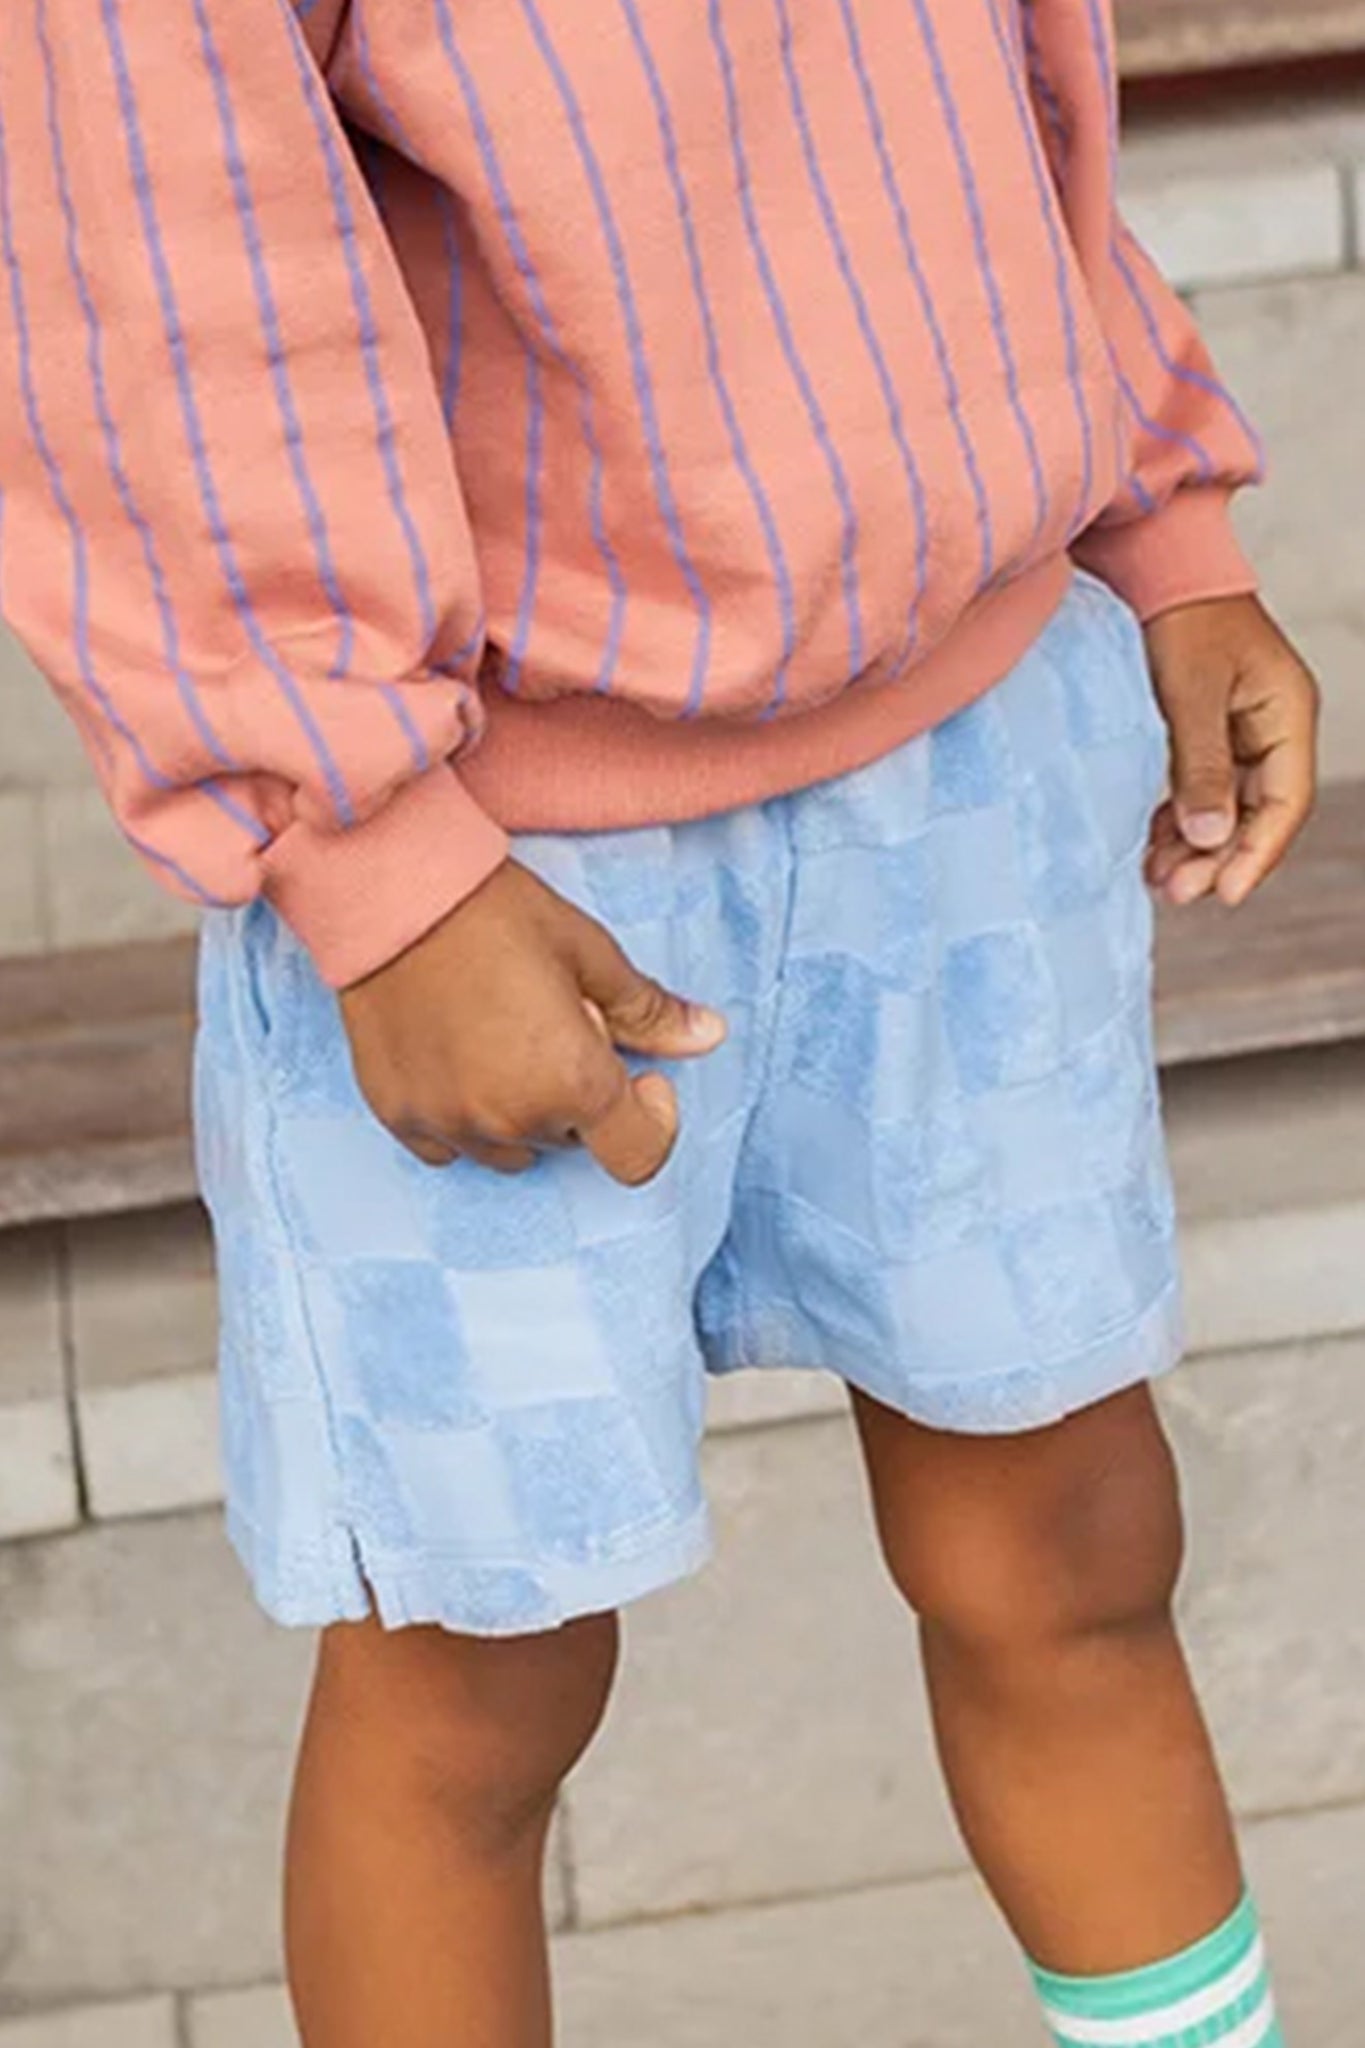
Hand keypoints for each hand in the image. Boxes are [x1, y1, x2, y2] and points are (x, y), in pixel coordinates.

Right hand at [339, 861, 725, 1182]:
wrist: (390, 893)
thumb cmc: (496, 914)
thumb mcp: (589, 953)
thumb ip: (648, 1011)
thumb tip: (708, 1036)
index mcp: (573, 1082)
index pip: (639, 1156)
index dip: (651, 1118)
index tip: (638, 1075)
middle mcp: (511, 1119)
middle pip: (572, 1142)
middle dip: (578, 1097)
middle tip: (552, 1026)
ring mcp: (449, 1124)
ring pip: (512, 1149)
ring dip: (521, 1112)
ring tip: (502, 1040)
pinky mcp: (399, 1117)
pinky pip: (450, 1146)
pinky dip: (464, 1116)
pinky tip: (458, 1056)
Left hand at [1143, 594, 1318, 908]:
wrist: (1158, 569)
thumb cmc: (1181, 618)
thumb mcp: (1191, 692)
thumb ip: (1200, 764)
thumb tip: (1210, 838)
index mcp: (1287, 714)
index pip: (1285, 802)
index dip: (1256, 853)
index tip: (1222, 894)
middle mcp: (1271, 728)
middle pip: (1255, 813)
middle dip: (1217, 858)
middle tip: (1175, 894)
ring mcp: (1239, 732)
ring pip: (1225, 808)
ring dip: (1195, 847)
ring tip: (1157, 880)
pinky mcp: (1206, 733)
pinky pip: (1200, 791)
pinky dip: (1177, 822)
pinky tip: (1151, 849)